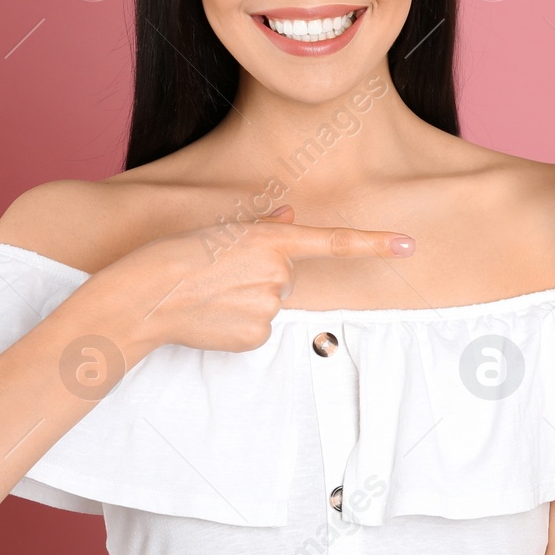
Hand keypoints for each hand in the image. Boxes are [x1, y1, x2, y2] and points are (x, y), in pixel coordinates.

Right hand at [95, 206, 414, 353]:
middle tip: (222, 273)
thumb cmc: (176, 253)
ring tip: (210, 294)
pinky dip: (238, 322)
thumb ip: (264, 225)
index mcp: (272, 240)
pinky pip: (257, 328)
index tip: (409, 244)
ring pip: (270, 303)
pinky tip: (211, 316)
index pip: (335, 242)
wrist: (145, 296)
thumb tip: (290, 217)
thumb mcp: (221, 228)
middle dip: (261, 275)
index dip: (375, 244)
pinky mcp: (256, 337)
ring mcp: (269, 309)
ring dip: (246, 299)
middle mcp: (278, 274)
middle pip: (286, 276)